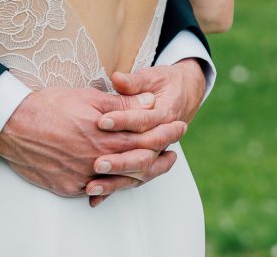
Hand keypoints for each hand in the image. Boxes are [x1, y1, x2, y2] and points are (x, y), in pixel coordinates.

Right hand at [0, 86, 185, 199]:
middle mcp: (98, 159)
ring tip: (153, 168)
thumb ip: (120, 104)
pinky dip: (109, 188)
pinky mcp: (68, 187)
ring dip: (140, 174)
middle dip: (160, 156)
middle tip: (175, 152)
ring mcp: (83, 176)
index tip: (179, 126)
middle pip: (137, 162)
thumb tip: (149, 102)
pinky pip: (95, 192)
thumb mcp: (87, 97)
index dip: (164, 132)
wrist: (13, 125)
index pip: (144, 137)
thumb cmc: (48, 105)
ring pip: (120, 181)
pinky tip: (118, 183)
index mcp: (105, 135)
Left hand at [86, 59, 204, 201]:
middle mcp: (162, 141)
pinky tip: (95, 199)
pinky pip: (131, 180)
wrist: (184, 94)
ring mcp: (155, 155)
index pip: (143, 122)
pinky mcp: (146, 164)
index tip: (102, 121)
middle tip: (97, 163)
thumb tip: (118, 79)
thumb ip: (135, 81)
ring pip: (138, 174)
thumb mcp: (152, 76)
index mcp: (165, 116)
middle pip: (142, 155)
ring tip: (92, 185)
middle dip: (119, 161)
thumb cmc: (165, 83)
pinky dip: (113, 190)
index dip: (122, 121)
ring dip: (115, 182)